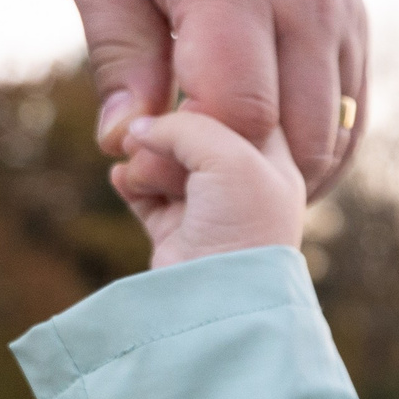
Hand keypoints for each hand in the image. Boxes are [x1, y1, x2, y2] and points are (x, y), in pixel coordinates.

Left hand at [63, 0, 367, 198]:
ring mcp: (341, 14)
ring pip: (333, 137)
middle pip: (295, 137)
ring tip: (221, 168)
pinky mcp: (356, 24)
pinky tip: (265, 156)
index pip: (239, 109)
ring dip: (281, 172)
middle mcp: (303, 0)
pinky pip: (353, 116)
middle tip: (182, 171)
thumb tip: (125, 144)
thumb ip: (118, 55)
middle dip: (238, 174)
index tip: (147, 147)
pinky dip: (315, 151)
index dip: (195, 151)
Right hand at [112, 111, 306, 267]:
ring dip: (147, 163)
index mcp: (274, 161)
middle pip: (191, 133)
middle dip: (168, 138)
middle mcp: (243, 183)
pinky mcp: (176, 231)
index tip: (181, 106)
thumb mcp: (229, 154)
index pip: (237, 108)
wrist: (218, 297)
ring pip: (165, 159)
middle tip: (156, 151)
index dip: (202, 102)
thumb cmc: (241, 224)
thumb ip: (186, 125)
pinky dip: (131, 183)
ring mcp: (208, 207)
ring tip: (146, 178)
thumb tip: (141, 127)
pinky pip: (143, 190)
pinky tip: (124, 180)